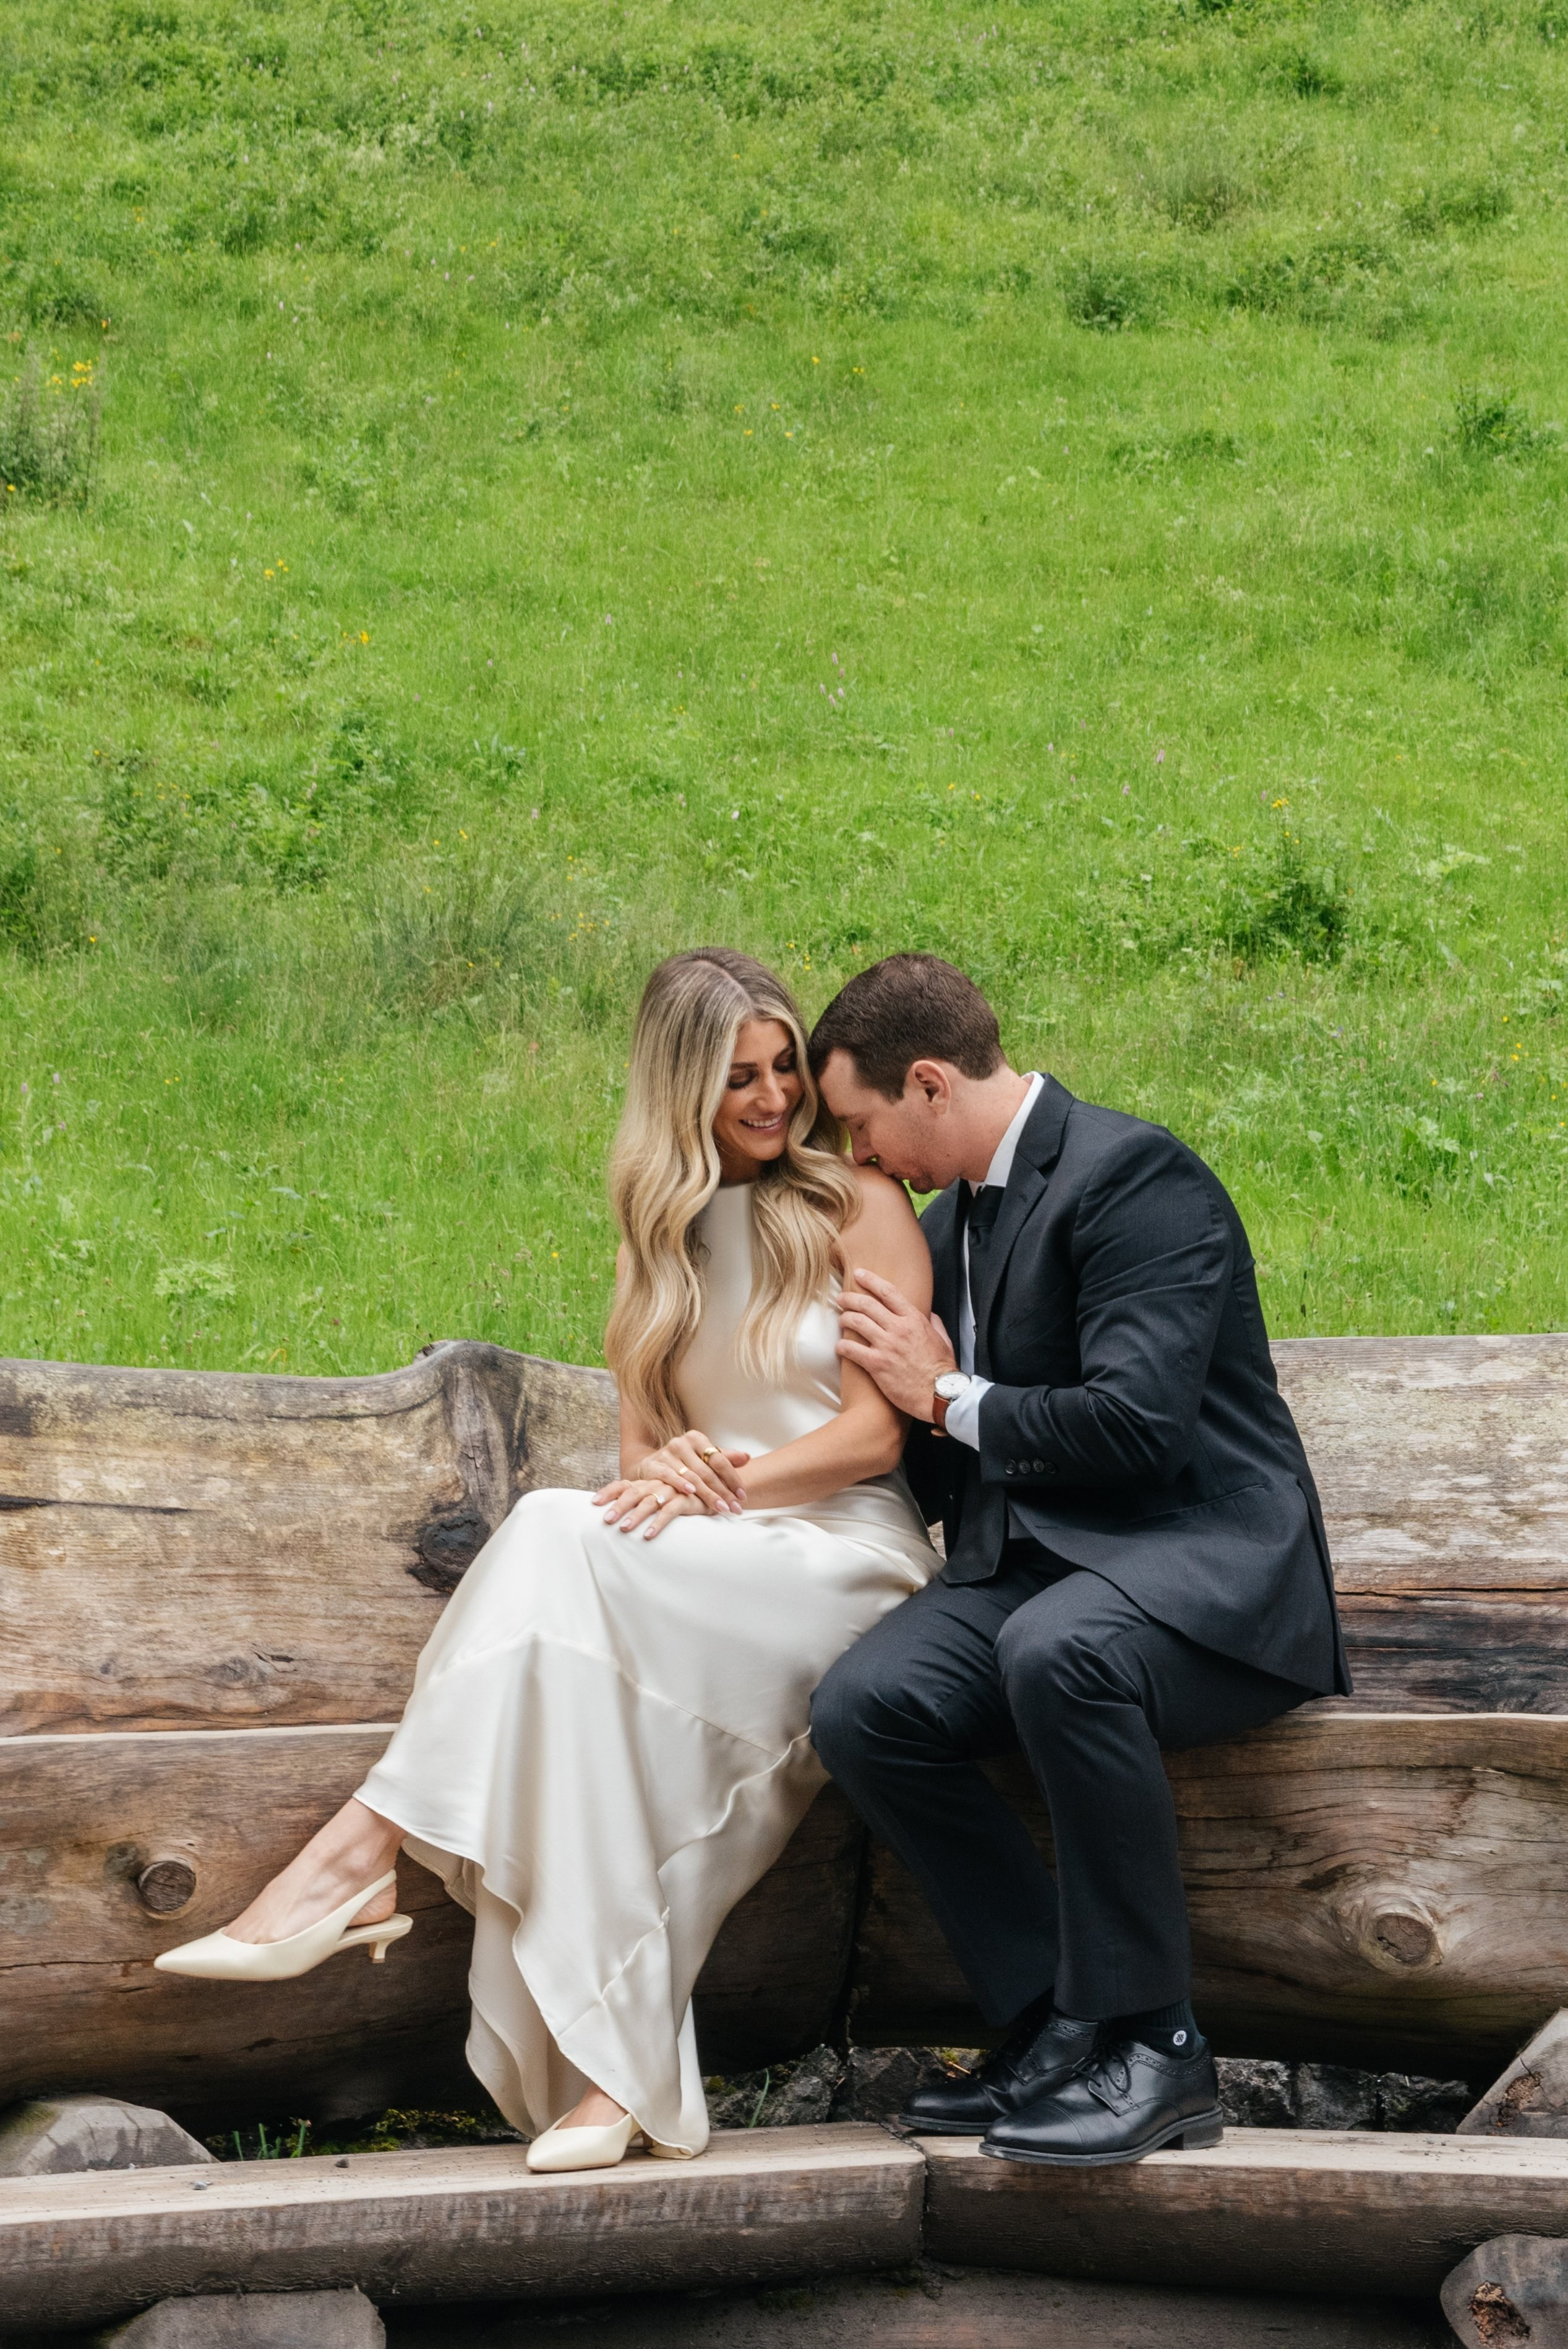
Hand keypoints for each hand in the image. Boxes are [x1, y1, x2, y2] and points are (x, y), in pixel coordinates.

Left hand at [591, 1478, 715, 1541]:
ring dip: (636, 1515)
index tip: (593, 1502)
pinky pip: (670, 1511)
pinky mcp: (686, 1499)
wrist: (715, 1488)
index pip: (623, 1484)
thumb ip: (643, 1500)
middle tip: (606, 1520)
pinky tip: (649, 1535)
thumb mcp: (661, 1496)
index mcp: (648, 1481)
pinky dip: (658, 1523)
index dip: (608, 1492)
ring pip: (649, 1502)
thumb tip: (617, 1511)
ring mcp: (671, 1490)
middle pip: (633, 1492)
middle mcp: (657, 1483)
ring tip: (624, 1528)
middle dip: (618, 1506)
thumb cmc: (683, 1495)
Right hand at [630, 1430, 749, 1514]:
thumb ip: (725, 1457)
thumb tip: (747, 1457)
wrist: (652, 1464)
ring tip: (721, 1508)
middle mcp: (682, 1443)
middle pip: (707, 1471)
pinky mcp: (653, 1465)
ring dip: (708, 1495)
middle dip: (723, 1492)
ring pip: (692, 1477)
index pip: (719, 1460)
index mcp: (696, 1438)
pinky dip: (680, 1484)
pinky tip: (691, 1493)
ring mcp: (667, 1453)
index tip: (742, 1496)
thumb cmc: (684, 1463)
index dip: (733, 1478)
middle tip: (735, 1508)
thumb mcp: (703, 1458)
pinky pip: (669, 1476)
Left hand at [836, 1268, 956, 1418]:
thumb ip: (934, 1323)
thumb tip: (928, 1314)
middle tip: (841, 1298)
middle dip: (850, 1298)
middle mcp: (898, 1329)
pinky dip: (842, 1346)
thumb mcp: (943, 1339)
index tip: (859, 1274)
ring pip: (857, 1323)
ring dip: (845, 1319)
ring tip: (841, 1319)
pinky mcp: (877, 1364)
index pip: (888, 1292)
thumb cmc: (942, 1368)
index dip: (871, 1280)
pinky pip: (852, 1350)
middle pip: (867, 1305)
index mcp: (914, 1319)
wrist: (938, 1394)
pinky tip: (839, 1347)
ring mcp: (886, 1346)